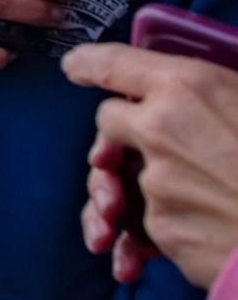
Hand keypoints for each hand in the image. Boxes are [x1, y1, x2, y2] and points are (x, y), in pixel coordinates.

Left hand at [63, 42, 237, 288]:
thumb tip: (205, 91)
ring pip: (125, 174)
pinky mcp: (160, 228)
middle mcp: (158, 127)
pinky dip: (159, 230)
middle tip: (151, 144)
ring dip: (140, 185)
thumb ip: (222, 92)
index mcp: (189, 86)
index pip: (113, 63)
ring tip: (178, 198)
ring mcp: (155, 180)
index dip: (90, 63)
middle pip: (109, 120)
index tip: (77, 66)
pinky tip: (191, 236)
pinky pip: (144, 222)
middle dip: (124, 132)